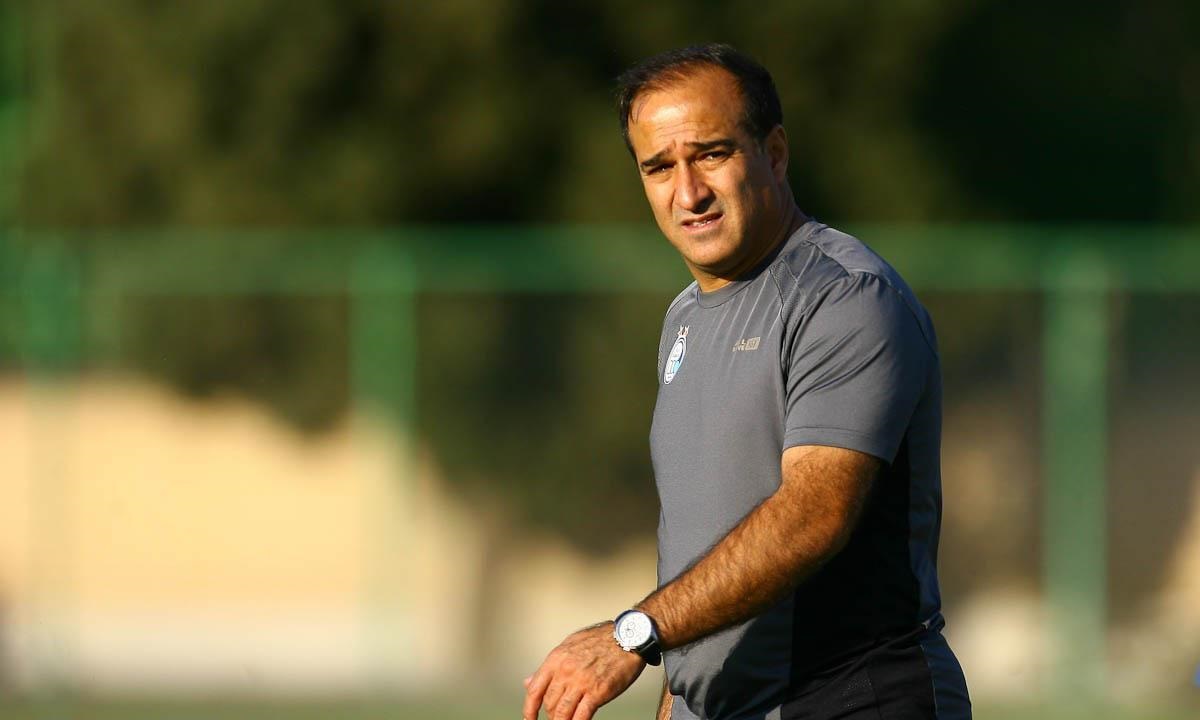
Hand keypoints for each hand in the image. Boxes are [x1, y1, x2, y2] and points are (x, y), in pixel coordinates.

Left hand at [522, 622, 645, 719]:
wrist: (629, 637)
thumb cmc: (602, 639)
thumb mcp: (569, 646)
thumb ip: (550, 666)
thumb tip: (530, 681)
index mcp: (556, 659)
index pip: (534, 689)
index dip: (529, 709)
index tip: (529, 718)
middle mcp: (566, 671)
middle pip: (549, 703)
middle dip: (551, 715)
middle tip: (556, 718)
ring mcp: (582, 682)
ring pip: (562, 713)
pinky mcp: (598, 692)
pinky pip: (581, 716)